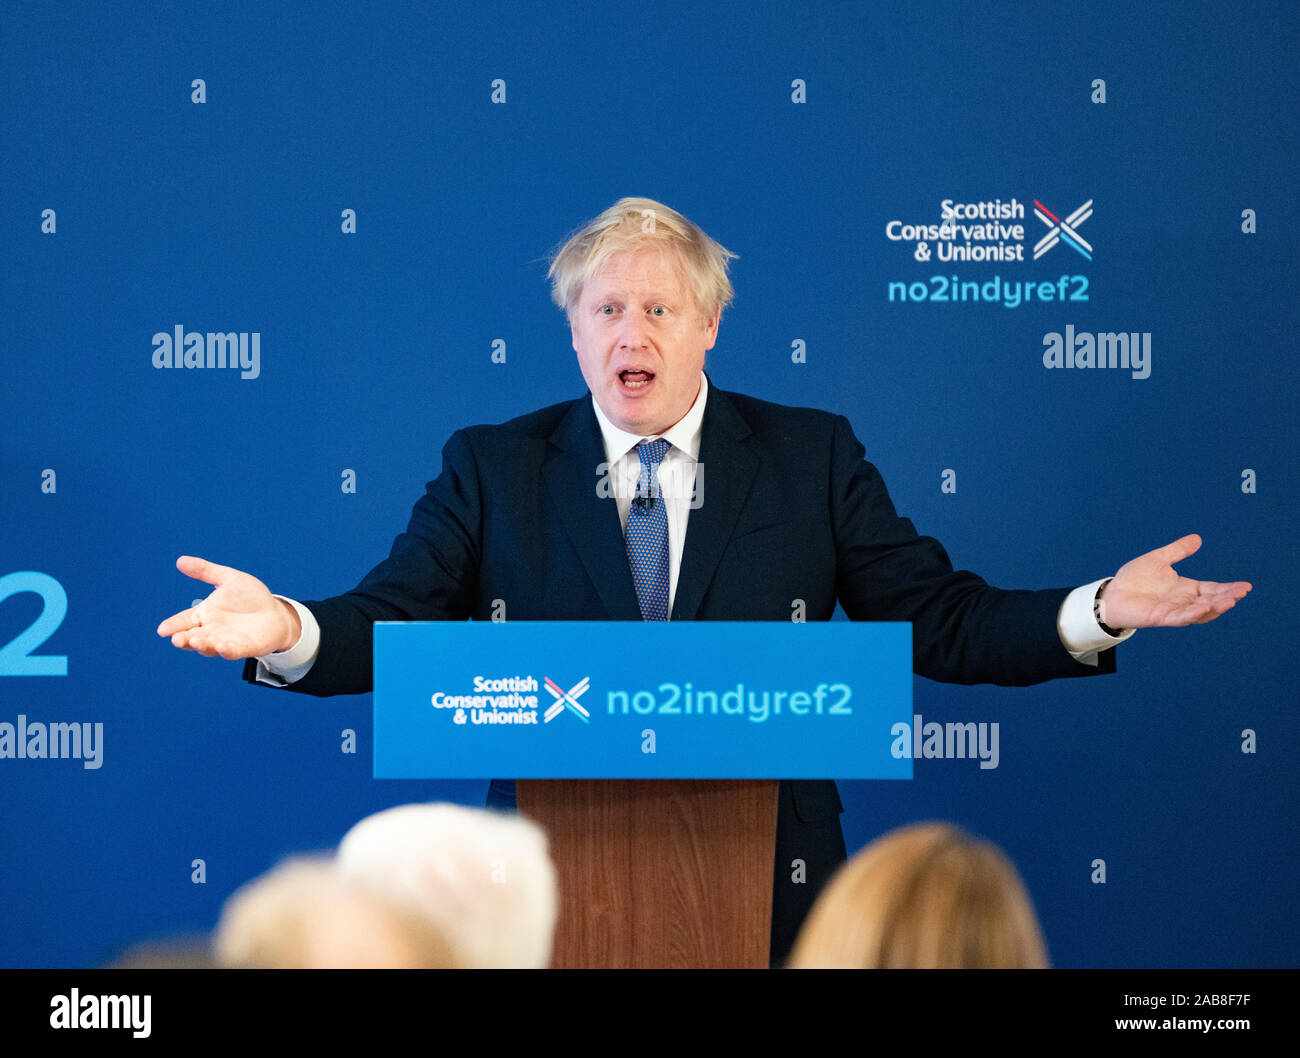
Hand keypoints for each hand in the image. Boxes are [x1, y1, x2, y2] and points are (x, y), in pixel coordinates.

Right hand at [157, 556, 300, 659]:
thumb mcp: (229, 579)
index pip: (184, 620)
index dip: (173, 625)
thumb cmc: (250, 597)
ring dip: (202, 645)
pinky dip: (226, 650)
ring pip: (209, 647)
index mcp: (205, 614)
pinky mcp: (244, 648)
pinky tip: (222, 646)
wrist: (275, 612)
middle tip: (176, 639)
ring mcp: (226, 640)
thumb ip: (206, 571)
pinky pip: (232, 651)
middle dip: (184, 639)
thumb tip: (180, 561)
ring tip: (194, 640)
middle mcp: (212, 630)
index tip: (162, 630)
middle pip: (193, 637)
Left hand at [1100, 534, 1250, 629]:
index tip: (1246, 586)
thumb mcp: (1159, 559)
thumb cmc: (1134, 579)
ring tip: (1230, 601)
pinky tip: (1203, 607)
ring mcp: (1173, 610)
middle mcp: (1183, 601)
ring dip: (1216, 607)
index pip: (1213, 589)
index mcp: (1186, 588)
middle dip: (1227, 597)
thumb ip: (1178, 550)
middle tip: (1242, 592)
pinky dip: (1192, 613)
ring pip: (1200, 612)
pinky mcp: (1160, 617)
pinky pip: (1180, 617)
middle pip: (1211, 601)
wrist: (1112, 593)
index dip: (1229, 588)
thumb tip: (1197, 538)